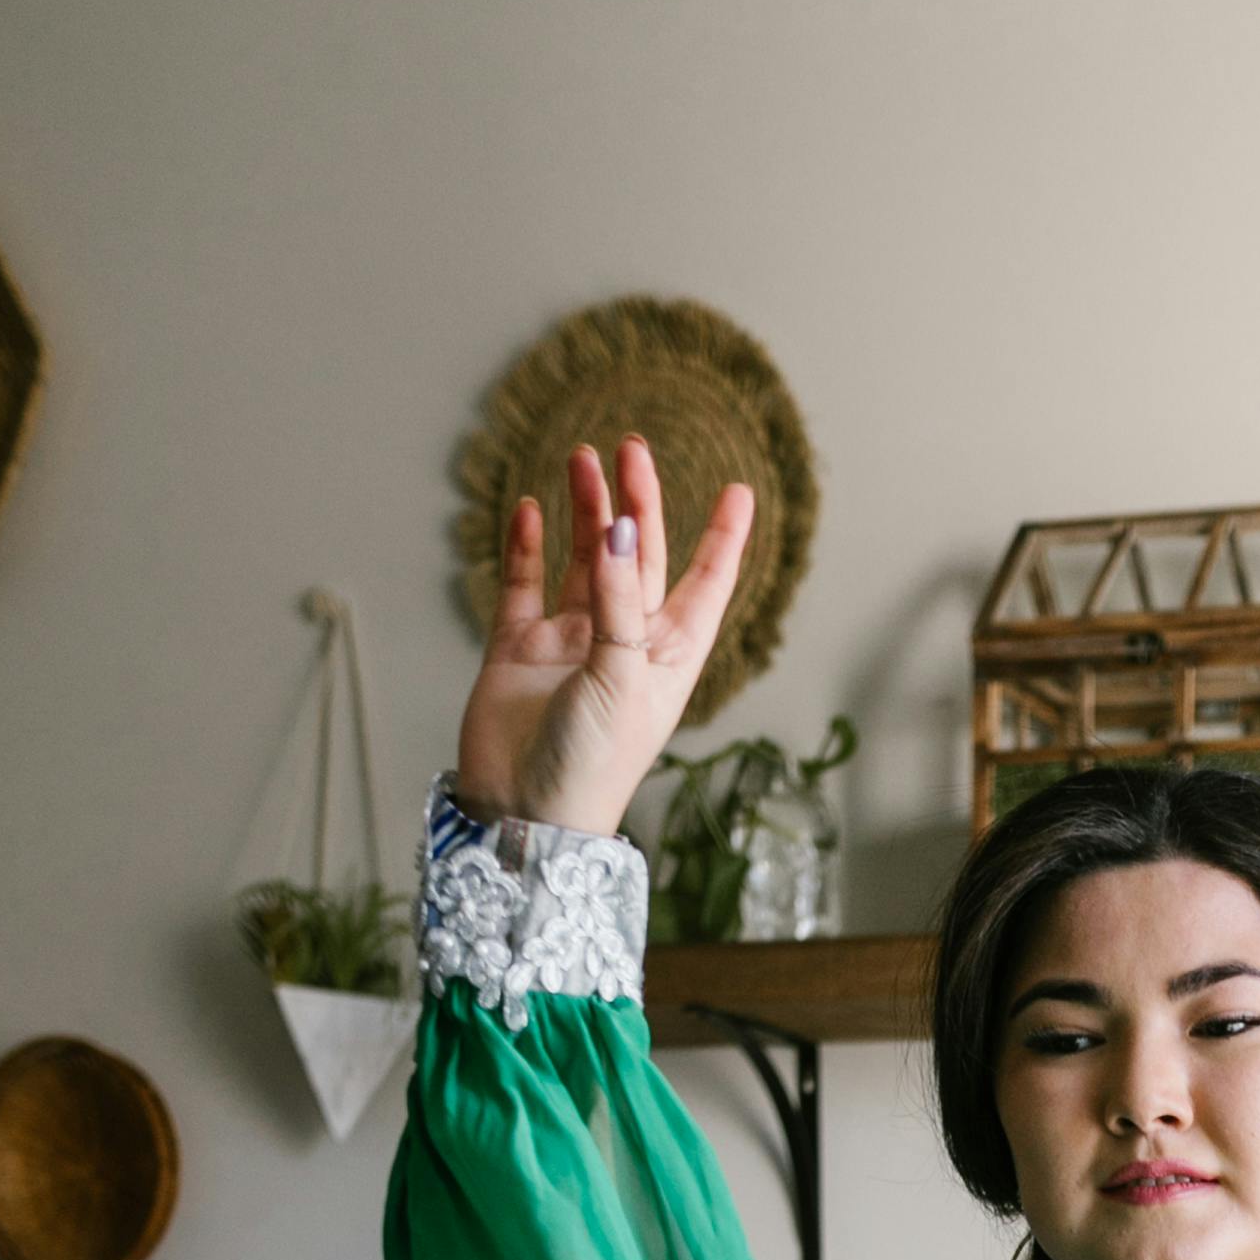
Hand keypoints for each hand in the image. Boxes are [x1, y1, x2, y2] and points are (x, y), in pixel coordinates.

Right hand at [449, 435, 753, 838]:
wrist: (524, 813)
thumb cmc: (591, 763)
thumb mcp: (621, 677)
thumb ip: (618, 601)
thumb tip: (619, 529)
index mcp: (667, 656)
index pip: (704, 585)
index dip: (722, 540)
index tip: (739, 491)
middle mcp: (623, 642)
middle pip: (637, 557)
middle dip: (638, 503)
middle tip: (632, 447)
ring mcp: (570, 642)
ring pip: (582, 560)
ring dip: (585, 512)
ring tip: (583, 458)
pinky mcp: (520, 647)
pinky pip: (525, 585)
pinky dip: (529, 547)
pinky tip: (535, 508)